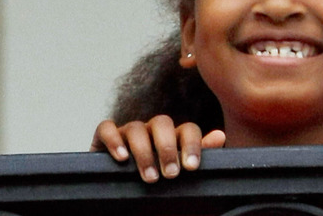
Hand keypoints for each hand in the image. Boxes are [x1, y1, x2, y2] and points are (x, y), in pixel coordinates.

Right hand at [90, 115, 225, 182]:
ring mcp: (128, 132)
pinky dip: (113, 140)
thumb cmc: (157, 185)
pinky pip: (106, 128)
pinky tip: (122, 158)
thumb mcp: (180, 174)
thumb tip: (219, 136)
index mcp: (174, 137)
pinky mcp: (103, 139)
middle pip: (162, 123)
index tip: (191, 166)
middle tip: (171, 174)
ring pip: (136, 127)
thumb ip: (198, 156)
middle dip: (167, 148)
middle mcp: (152, 131)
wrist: (123, 199)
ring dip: (144, 152)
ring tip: (150, 177)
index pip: (187, 129)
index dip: (191, 144)